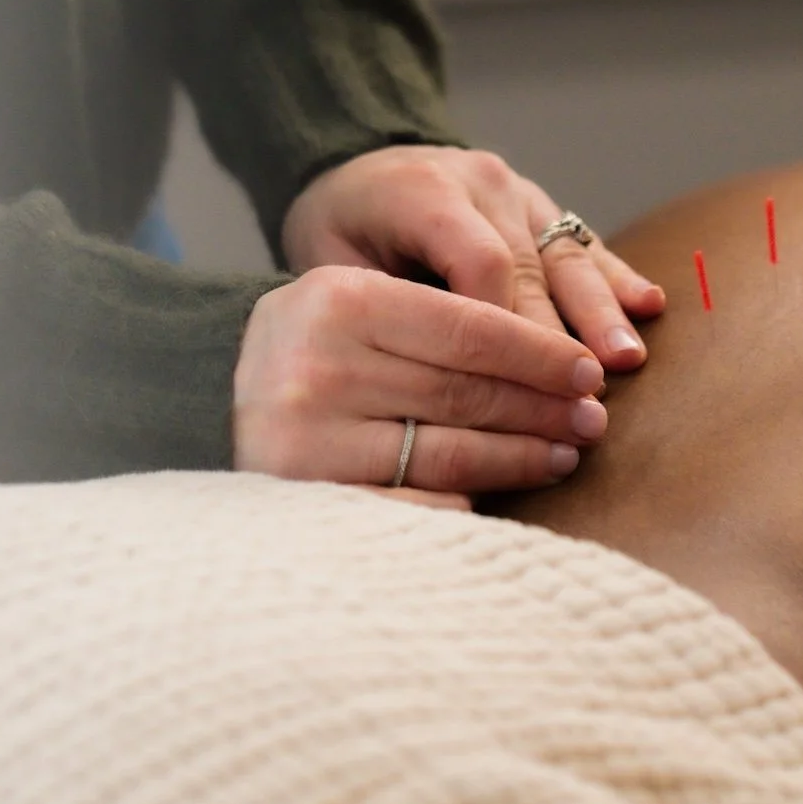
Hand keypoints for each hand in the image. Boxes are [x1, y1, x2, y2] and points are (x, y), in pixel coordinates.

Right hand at [233, 264, 611, 501]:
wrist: (209, 389)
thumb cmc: (316, 343)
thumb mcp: (362, 300)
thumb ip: (440, 317)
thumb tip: (560, 363)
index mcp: (343, 301)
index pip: (470, 329)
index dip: (541, 354)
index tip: (590, 372)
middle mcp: (323, 366)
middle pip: (467, 393)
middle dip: (542, 409)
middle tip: (594, 420)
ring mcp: (312, 437)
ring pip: (449, 451)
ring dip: (520, 457)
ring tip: (563, 455)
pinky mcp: (307, 494)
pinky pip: (411, 503)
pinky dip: (463, 500)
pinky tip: (497, 495)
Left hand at [281, 145, 664, 371]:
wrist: (351, 168)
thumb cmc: (336, 233)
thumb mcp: (329, 265)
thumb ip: (379, 309)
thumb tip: (424, 382)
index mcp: (421, 191)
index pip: (479, 262)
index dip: (500, 328)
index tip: (513, 387)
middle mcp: (477, 182)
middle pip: (530, 266)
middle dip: (558, 338)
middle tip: (584, 396)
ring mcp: (514, 189)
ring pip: (564, 254)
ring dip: (599, 312)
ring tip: (626, 359)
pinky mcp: (537, 202)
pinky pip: (580, 240)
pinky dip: (613, 275)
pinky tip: (649, 305)